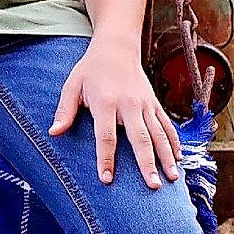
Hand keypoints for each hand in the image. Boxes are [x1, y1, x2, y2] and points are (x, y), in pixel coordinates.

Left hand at [50, 40, 181, 187]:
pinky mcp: (155, 103)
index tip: (107, 180)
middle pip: (140, 138)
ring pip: (159, 134)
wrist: (116, 47)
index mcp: (106, 102)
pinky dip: (174, 142)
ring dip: (166, 157)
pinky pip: (167, 125)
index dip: (106, 159)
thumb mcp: (72, 85)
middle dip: (147, 163)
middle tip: (152, 186)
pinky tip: (179, 159)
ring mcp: (145, 104)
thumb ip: (65, 110)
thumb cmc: (90, 69)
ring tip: (172, 178)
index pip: (106, 136)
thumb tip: (54, 133)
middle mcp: (129, 105)